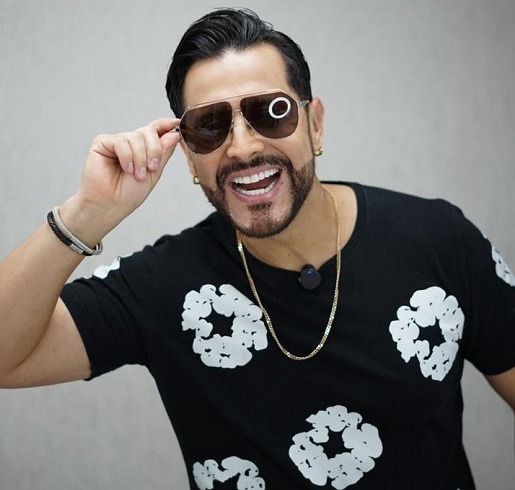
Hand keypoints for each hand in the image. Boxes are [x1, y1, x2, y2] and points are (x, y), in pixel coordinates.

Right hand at [71, 117, 180, 231]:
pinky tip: (126, 169)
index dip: (165, 124)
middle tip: (152, 167)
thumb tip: (174, 133)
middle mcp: (131, 142)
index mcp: (144, 148)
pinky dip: (127, 156)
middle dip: (154, 150)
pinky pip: (120, 141)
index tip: (176, 123)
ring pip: (135, 137)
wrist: (111, 204)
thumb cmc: (130, 192)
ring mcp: (117, 142)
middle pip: (148, 132)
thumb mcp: (154, 172)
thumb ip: (163, 153)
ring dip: (140, 158)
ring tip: (136, 175)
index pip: (156, 130)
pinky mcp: (102, 143)